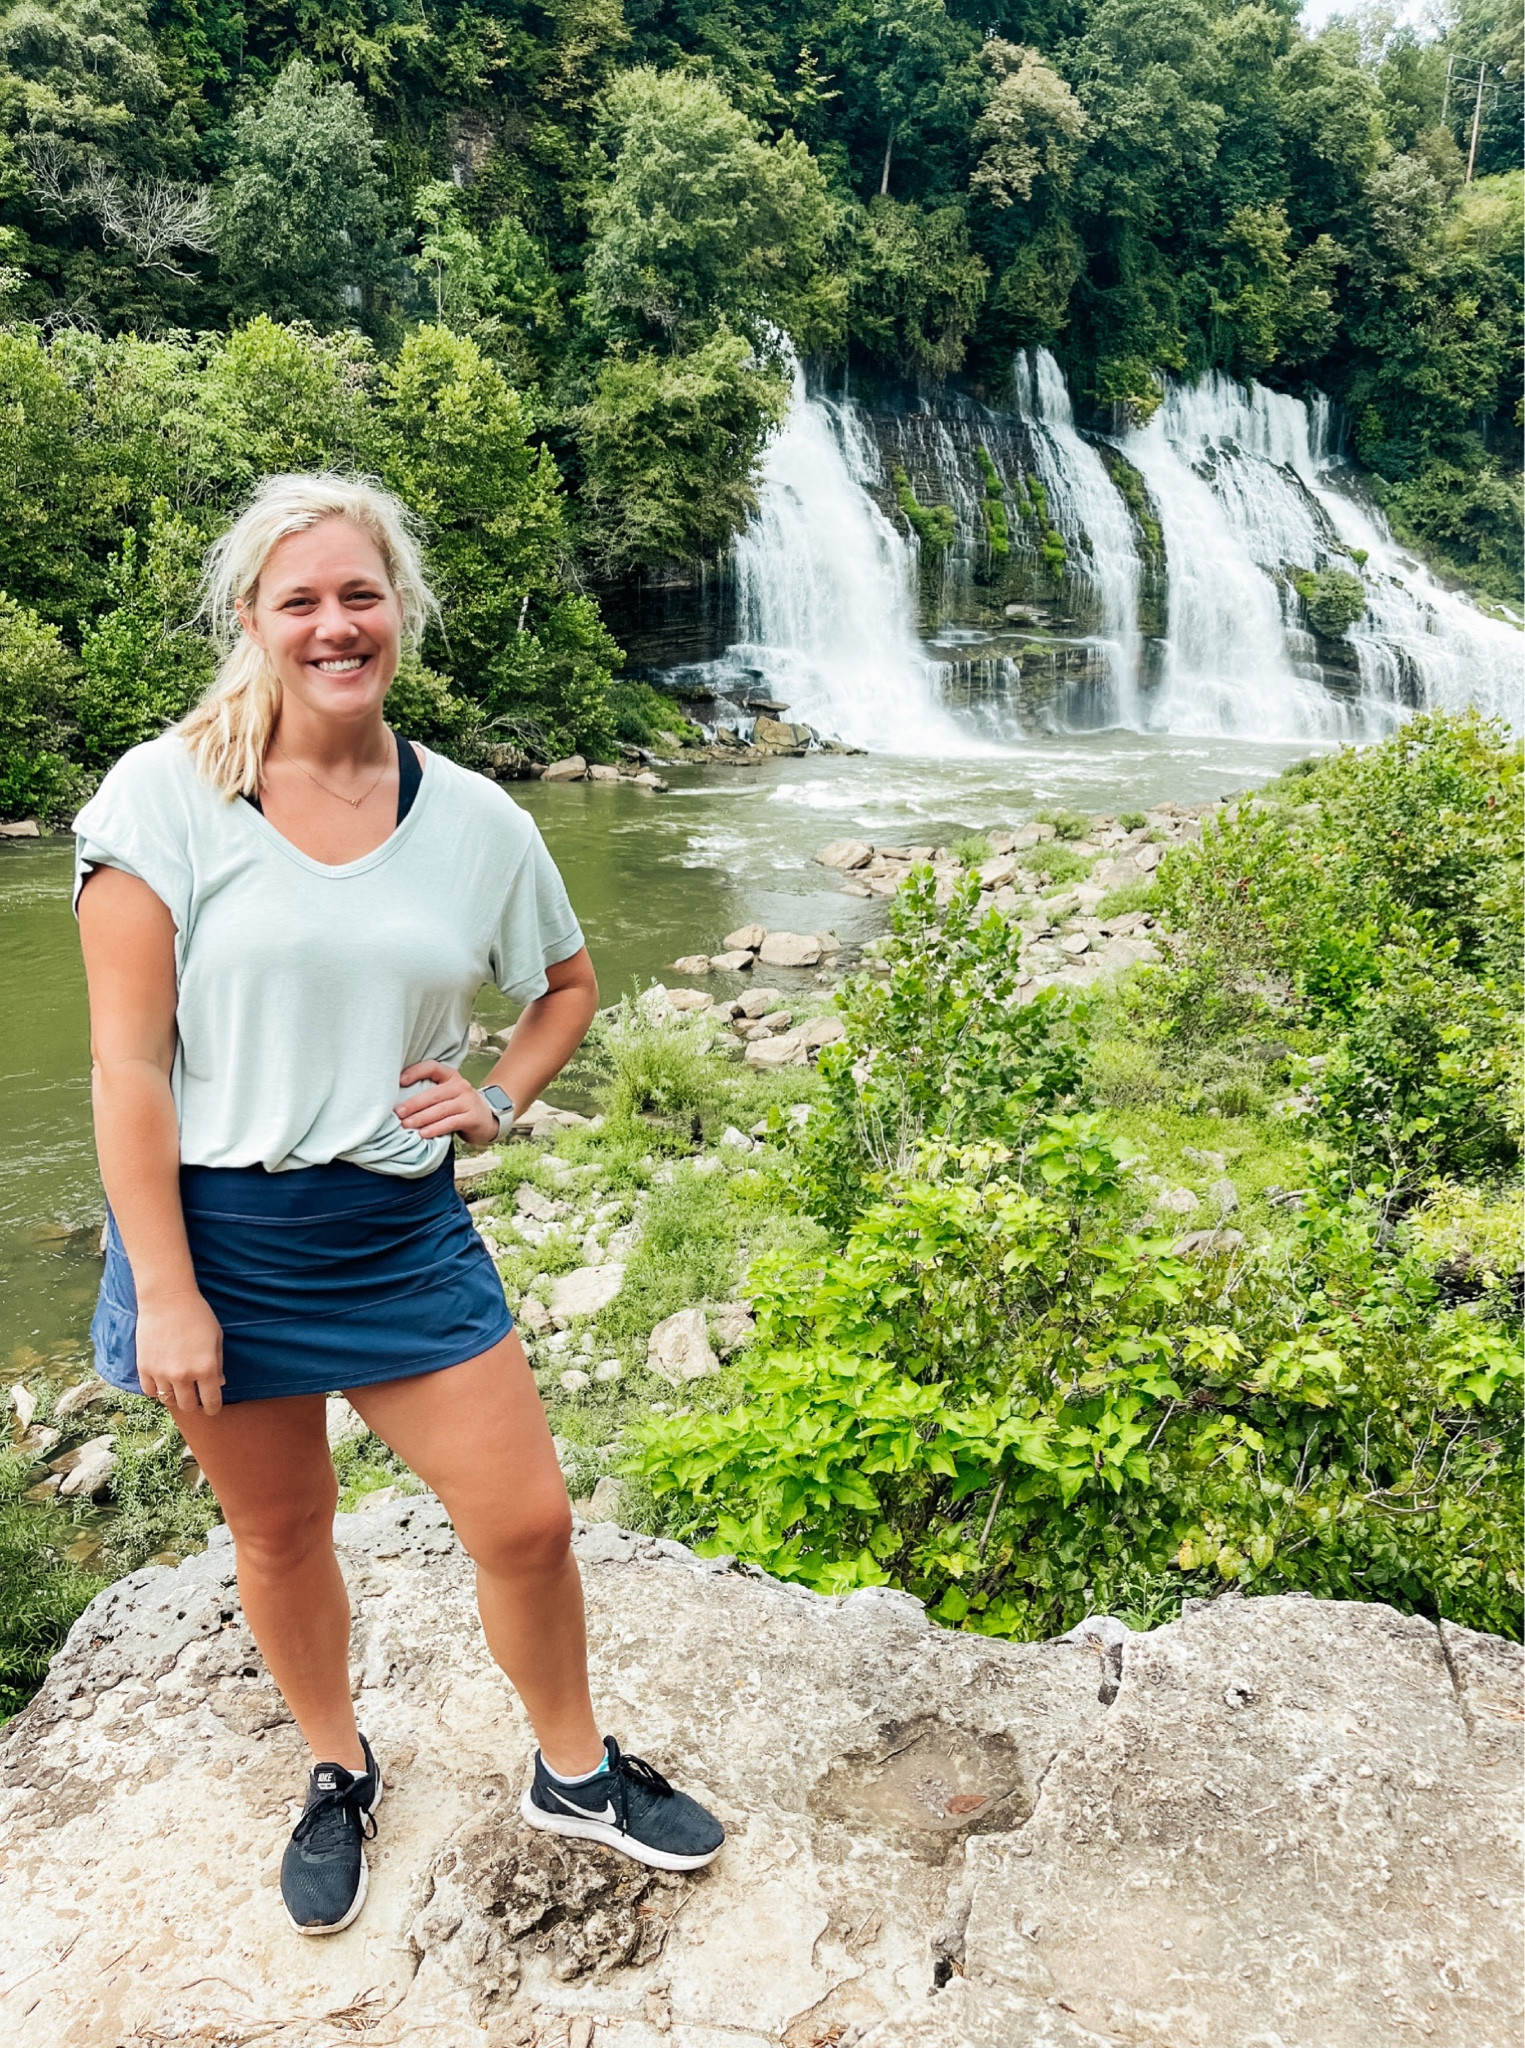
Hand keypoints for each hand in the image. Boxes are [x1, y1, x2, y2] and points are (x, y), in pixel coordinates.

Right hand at [136, 1289, 224, 1413]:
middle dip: (195, 1404)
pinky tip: (163, 1381)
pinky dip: (157, 1390)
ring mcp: (161, 1373)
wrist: (167, 1299)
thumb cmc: (197, 1315)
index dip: (213, 1408)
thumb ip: (218, 1364)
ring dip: (176, 1396)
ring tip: (179, 1387)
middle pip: (189, 1406)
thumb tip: (219, 1384)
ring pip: (169, 1400)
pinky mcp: (144, 1368)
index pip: (211, 1402)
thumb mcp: (216, 1338)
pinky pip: (150, 1391)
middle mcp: (183, 1375)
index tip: (212, 1408)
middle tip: (196, 1397)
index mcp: (205, 1368)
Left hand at [396, 1060, 499, 1146]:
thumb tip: (399, 1099)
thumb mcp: (447, 1093)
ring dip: (421, 1118)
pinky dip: (435, 1128)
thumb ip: (430, 1091)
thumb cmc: (458, 1106)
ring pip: (441, 1110)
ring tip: (406, 1125)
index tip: (400, 1081)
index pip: (432, 1067)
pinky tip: (423, 1134)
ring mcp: (468, 1102)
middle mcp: (461, 1086)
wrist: (486, 1118)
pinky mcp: (472, 1117)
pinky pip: (450, 1123)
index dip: (415, 1072)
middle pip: (434, 1094)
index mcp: (451, 1076)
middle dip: (413, 1104)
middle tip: (398, 1112)